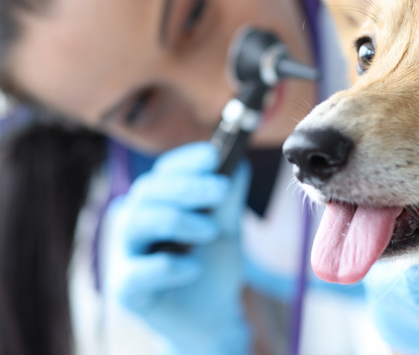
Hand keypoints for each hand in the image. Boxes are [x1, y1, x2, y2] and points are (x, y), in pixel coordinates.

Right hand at [105, 142, 250, 354]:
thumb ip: (229, 199)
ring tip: (211, 231)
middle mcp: (136, 221)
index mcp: (159, 202)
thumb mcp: (227, 228)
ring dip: (177, 221)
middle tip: (221, 189)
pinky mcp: (124, 288)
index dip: (186, 161)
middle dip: (187, 186)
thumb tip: (238, 164)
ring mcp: (126, 254)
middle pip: (149, 191)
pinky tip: (193, 269)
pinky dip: (167, 267)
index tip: (213, 156)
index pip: (163, 171)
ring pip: (137, 223)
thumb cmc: (213, 265)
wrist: (213, 316)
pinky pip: (136, 272)